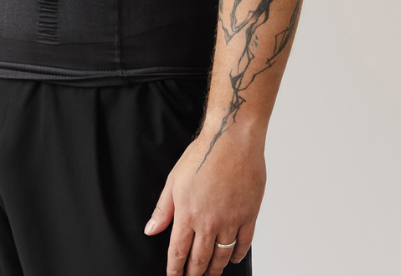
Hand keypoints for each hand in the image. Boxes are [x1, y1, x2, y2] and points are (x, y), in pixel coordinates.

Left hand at [144, 124, 265, 274]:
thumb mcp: (174, 180)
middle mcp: (209, 222)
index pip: (178, 252)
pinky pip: (243, 244)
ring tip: (210, 274)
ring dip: (215, 269)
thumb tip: (151, 230)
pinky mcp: (249, 215)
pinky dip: (237, 255)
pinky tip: (232, 257)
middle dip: (194, 274)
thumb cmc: (203, 154)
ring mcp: (231, 220)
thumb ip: (163, 209)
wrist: (232, 139)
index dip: (175, 269)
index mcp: (187, 213)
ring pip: (221, 256)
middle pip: (200, 259)